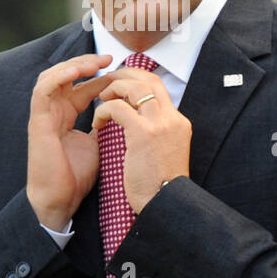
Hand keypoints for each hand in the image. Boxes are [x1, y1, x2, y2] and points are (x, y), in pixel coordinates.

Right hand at [27, 53, 115, 229]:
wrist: (62, 198)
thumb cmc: (79, 174)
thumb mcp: (101, 143)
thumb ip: (109, 124)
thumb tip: (130, 112)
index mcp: (68, 114)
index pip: (83, 86)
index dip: (100, 76)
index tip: (122, 69)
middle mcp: (55, 111)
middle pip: (66, 75)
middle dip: (87, 63)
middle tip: (108, 57)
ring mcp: (44, 115)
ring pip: (53, 77)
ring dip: (74, 66)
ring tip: (95, 62)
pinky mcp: (38, 122)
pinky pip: (43, 91)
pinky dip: (59, 78)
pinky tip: (77, 72)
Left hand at [91, 67, 191, 212]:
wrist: (165, 201)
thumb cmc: (160, 185)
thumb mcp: (165, 152)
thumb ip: (156, 134)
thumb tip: (138, 124)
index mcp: (178, 122)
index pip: (159, 88)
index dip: (137, 80)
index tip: (120, 85)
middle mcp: (172, 119)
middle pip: (149, 80)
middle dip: (124, 75)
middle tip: (106, 83)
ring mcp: (160, 124)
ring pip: (135, 88)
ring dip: (113, 89)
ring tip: (101, 99)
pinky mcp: (143, 133)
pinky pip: (118, 108)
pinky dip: (104, 111)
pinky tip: (98, 122)